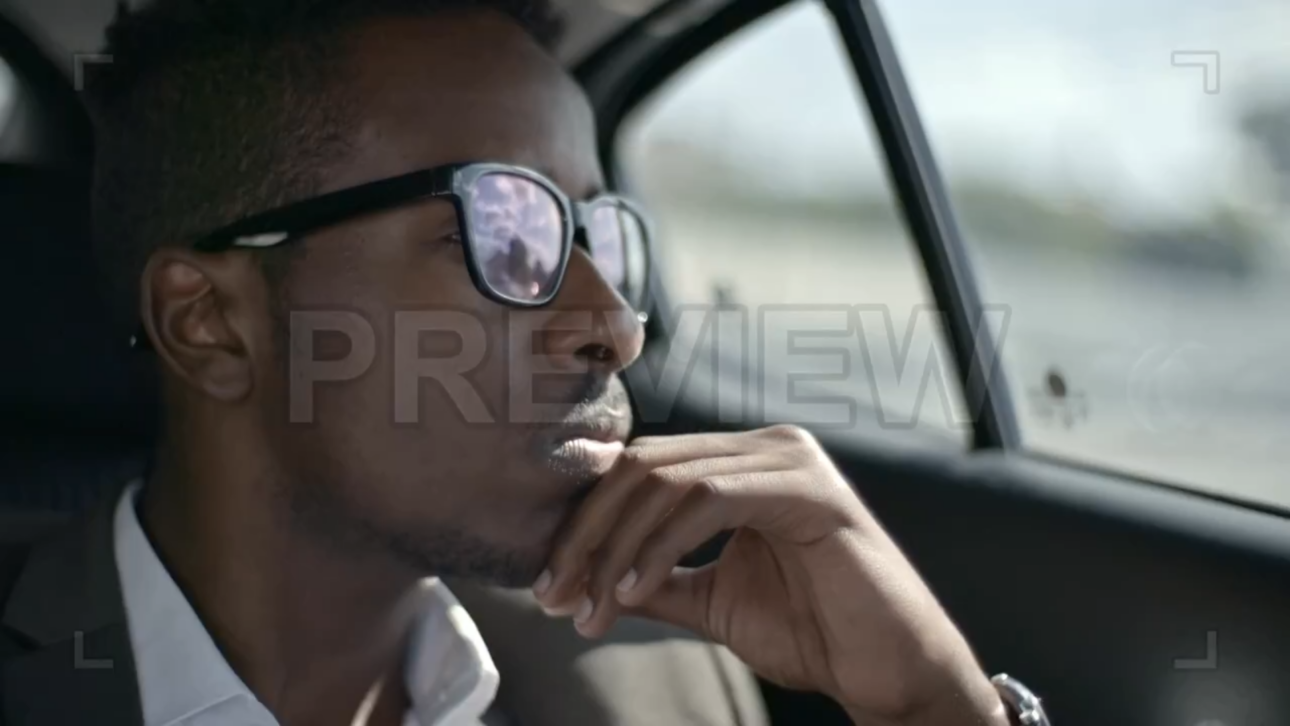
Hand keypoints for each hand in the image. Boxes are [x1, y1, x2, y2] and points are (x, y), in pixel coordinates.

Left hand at [531, 425, 1008, 724]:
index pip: (641, 470)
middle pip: (644, 468)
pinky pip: (710, 501)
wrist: (888, 669)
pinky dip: (661, 545)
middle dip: (588, 535)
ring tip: (591, 606)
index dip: (586, 522)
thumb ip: (655, 576)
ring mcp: (788, 460)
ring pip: (668, 483)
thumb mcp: (711, 599)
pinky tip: (634, 590)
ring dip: (615, 548)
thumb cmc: (812, 630)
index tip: (550, 584)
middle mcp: (764, 446)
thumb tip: (584, 575)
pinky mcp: (808, 489)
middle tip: (555, 597)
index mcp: (742, 462)